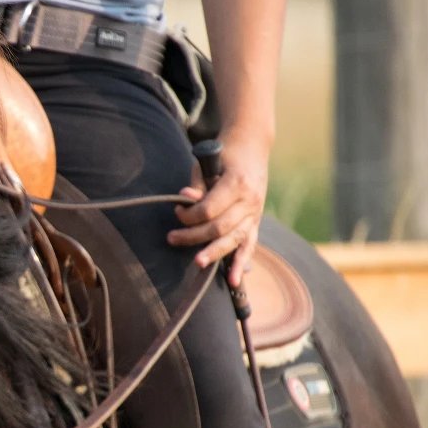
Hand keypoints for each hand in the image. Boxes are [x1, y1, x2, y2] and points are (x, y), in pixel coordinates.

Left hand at [168, 134, 270, 286]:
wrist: (251, 147)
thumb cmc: (223, 154)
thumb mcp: (207, 163)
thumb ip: (197, 185)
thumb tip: (185, 200)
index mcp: (237, 183)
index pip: (209, 209)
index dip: (189, 215)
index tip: (176, 213)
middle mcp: (250, 200)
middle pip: (220, 227)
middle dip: (194, 236)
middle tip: (171, 239)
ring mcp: (255, 212)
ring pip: (235, 239)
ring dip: (214, 253)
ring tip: (197, 262)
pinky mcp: (255, 221)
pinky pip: (249, 245)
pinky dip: (241, 263)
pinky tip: (233, 280)